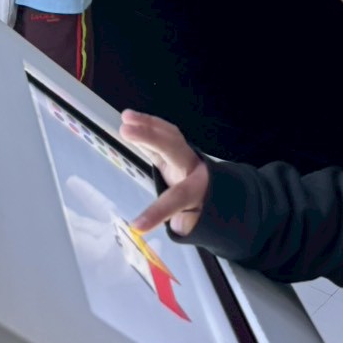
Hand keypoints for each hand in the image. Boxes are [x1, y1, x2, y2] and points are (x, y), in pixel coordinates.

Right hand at [120, 111, 207, 235]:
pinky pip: (160, 135)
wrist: (216, 187)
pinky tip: (129, 120)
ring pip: (168, 134)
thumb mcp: (197, 221)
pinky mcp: (172, 149)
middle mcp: (190, 166)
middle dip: (150, 138)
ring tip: (126, 116)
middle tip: (125, 130)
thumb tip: (178, 226)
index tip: (137, 225)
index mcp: (196, 189)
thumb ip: (188, 224)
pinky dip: (146, 126)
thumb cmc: (201, 204)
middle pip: (172, 148)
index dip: (158, 212)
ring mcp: (182, 154)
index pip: (177, 198)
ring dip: (147, 123)